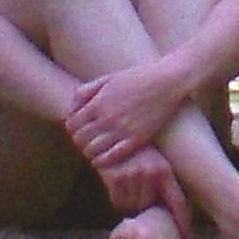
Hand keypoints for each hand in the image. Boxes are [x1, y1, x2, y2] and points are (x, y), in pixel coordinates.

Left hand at [64, 62, 190, 170]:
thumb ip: (86, 91)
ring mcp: (121, 130)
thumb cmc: (136, 77)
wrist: (166, 82)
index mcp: (98, 103)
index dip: (71, 129)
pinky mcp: (136, 139)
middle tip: (84, 141)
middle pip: (80, 139)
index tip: (77, 130)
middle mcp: (107, 118)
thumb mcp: (107, 79)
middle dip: (79, 141)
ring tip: (93, 150)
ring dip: (89, 152)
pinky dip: (102, 160)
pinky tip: (101, 159)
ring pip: (93, 150)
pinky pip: (112, 156)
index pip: (72, 125)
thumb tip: (72, 108)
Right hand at [91, 141, 192, 230]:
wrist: (112, 128)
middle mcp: (152, 174)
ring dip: (129, 199)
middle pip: (150, 207)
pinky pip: (118, 201)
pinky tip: (117, 180)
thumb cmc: (136, 147)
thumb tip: (172, 208)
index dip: (183, 224)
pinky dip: (117, 196)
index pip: (179, 204)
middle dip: (145, 203)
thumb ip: (162, 180)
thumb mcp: (155, 159)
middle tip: (139, 188)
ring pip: (132, 206)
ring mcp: (133, 176)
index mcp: (166, 171)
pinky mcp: (116, 177)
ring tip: (128, 180)